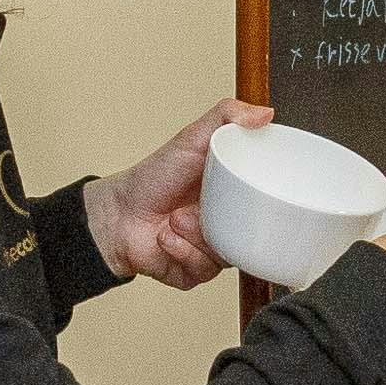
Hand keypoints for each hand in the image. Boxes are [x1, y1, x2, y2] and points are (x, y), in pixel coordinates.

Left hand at [86, 99, 259, 288]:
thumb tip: (265, 112)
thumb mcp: (191, 139)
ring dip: (195, 234)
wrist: (116, 214)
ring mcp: (214, 250)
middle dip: (222, 219)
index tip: (260, 193)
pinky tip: (167, 237)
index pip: (269, 202)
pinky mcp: (197, 272)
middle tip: (198, 205)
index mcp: (236, 195)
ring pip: (226, 252)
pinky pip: (203, 268)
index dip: (268, 201)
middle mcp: (228, 225)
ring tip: (175, 219)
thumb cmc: (153, 179)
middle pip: (251, 233)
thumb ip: (227, 116)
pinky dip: (181, 250)